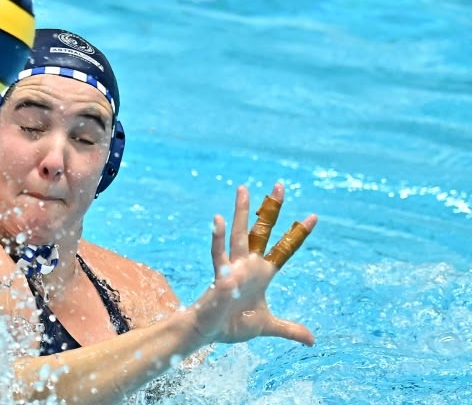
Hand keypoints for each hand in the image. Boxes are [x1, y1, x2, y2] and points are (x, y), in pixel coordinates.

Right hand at [191, 183, 316, 345]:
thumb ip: (289, 329)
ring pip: (238, 234)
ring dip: (240, 212)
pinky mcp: (219, 276)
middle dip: (270, 209)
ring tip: (243, 189)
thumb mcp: (268, 325)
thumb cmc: (233, 324)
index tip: (314, 216)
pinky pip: (218, 255)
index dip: (298, 234)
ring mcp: (233, 267)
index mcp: (262, 273)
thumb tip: (311, 340)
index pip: (283, 249)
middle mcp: (248, 264)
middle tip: (280, 185)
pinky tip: (217, 220)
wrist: (210, 332)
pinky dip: (217, 238)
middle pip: (261, 230)